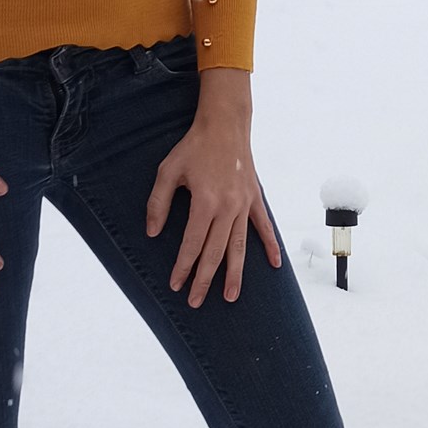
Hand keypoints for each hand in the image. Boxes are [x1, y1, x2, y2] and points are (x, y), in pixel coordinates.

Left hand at [145, 112, 281, 305]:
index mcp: (205, 202)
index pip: (192, 244)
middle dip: (204, 279)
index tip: (176, 284)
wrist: (224, 125)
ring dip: (235, 273)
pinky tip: (275, 265)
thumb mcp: (167, 171)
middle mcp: (227, 207)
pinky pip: (264, 227)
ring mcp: (244, 205)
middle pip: (215, 252)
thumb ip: (158, 203)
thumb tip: (153, 233)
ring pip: (239, 246)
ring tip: (231, 296)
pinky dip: (270, 246)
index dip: (183, 266)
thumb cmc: (193, 147)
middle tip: (196, 301)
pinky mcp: (255, 199)